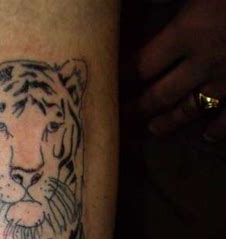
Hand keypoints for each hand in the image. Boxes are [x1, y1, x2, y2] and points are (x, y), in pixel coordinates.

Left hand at [135, 0, 225, 140]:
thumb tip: (154, 1)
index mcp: (187, 31)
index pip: (142, 63)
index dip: (123, 74)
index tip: (110, 82)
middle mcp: (200, 64)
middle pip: (158, 94)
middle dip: (137, 107)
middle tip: (121, 117)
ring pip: (188, 110)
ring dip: (167, 122)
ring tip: (152, 129)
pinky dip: (218, 130)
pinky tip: (209, 137)